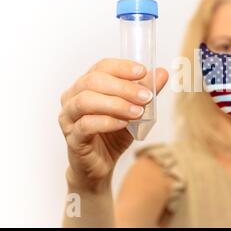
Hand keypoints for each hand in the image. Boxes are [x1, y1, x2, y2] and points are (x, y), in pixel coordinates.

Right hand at [58, 58, 167, 191]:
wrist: (101, 163)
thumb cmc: (113, 133)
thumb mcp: (134, 110)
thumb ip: (145, 92)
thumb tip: (162, 72)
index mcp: (86, 85)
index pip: (101, 67)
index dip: (122, 67)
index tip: (142, 71)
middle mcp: (72, 97)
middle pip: (93, 81)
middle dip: (123, 87)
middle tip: (145, 96)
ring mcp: (68, 117)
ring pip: (86, 101)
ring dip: (116, 104)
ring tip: (137, 112)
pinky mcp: (72, 138)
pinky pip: (85, 125)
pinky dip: (107, 122)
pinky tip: (123, 124)